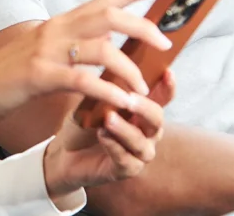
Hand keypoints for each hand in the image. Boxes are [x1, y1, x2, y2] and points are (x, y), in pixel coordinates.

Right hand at [0, 0, 171, 127]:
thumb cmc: (7, 76)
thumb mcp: (41, 52)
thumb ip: (70, 44)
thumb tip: (102, 41)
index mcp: (56, 24)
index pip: (99, 2)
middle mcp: (54, 30)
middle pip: (108, 18)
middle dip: (142, 26)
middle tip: (164, 42)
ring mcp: (46, 51)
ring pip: (102, 49)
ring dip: (129, 69)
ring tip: (144, 88)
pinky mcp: (40, 76)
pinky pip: (83, 80)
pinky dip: (108, 91)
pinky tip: (122, 103)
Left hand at [42, 69, 175, 200]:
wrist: (64, 151)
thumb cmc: (84, 122)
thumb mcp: (93, 98)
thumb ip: (107, 85)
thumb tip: (112, 62)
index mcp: (142, 111)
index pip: (163, 98)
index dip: (168, 86)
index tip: (167, 71)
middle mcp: (146, 132)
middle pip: (157, 120)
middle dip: (144, 108)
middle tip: (129, 99)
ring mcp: (138, 153)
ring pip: (141, 143)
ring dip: (126, 130)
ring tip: (109, 118)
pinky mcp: (125, 170)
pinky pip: (126, 160)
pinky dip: (114, 146)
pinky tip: (102, 134)